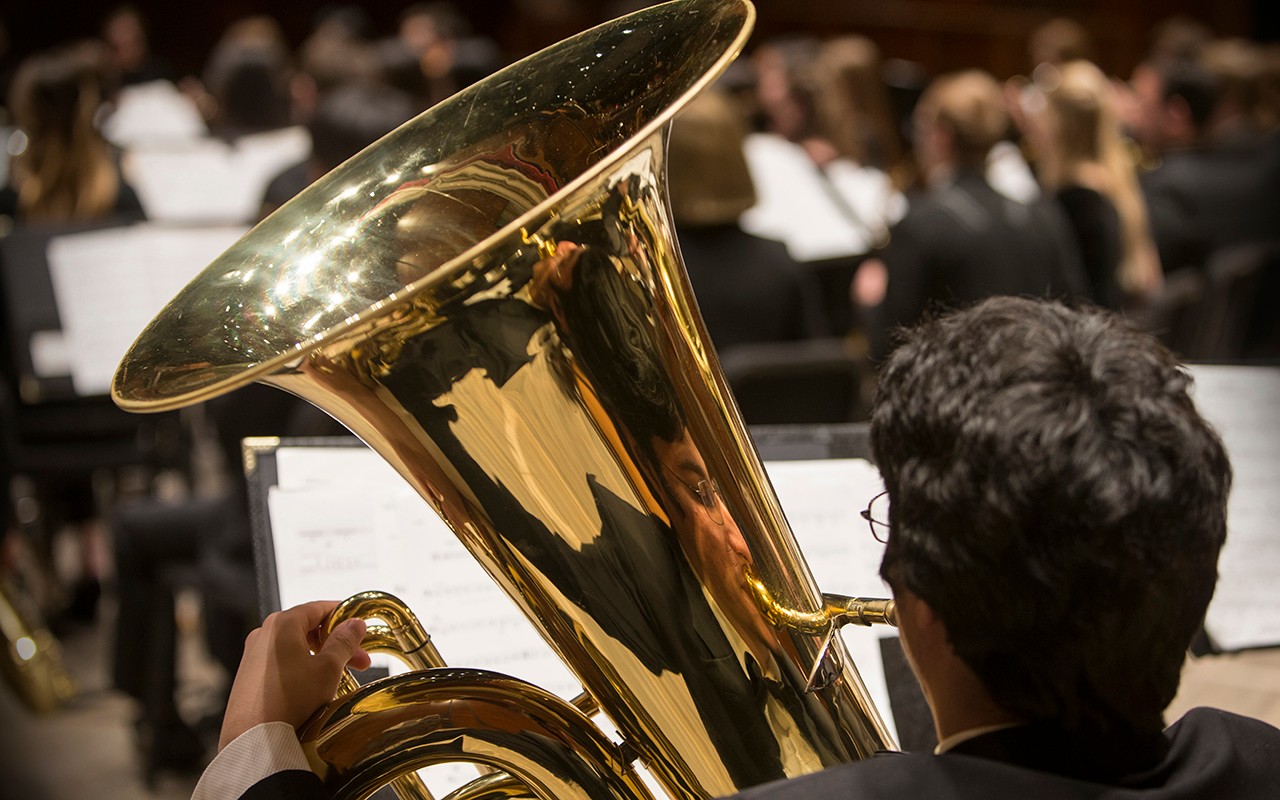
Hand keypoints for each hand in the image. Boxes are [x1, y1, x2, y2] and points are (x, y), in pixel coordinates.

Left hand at [218, 600, 371, 750]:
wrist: (254, 739)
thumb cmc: (290, 700)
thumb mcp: (328, 668)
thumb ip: (344, 641)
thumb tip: (354, 623)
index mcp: (282, 624)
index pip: (319, 608)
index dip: (344, 617)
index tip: (360, 630)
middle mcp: (264, 634)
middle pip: (308, 628)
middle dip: (336, 643)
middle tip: (359, 660)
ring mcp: (253, 655)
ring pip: (295, 647)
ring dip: (321, 657)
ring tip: (340, 676)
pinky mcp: (249, 676)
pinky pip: (281, 663)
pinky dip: (302, 668)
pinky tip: (315, 687)